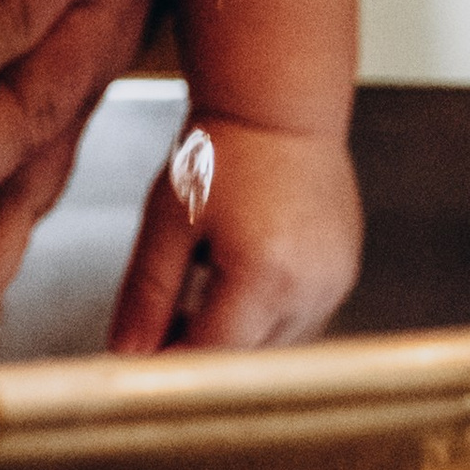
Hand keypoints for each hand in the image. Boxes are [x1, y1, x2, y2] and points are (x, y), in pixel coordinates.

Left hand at [109, 119, 361, 352]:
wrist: (278, 107)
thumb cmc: (222, 153)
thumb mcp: (167, 224)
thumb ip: (147, 295)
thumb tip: (126, 354)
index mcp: (265, 277)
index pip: (213, 356)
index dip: (172, 362)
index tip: (142, 355)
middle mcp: (311, 288)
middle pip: (246, 358)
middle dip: (200, 348)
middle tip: (161, 318)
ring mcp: (336, 283)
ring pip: (275, 345)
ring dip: (235, 333)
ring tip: (201, 281)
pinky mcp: (344, 274)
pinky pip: (299, 318)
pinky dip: (264, 313)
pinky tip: (239, 270)